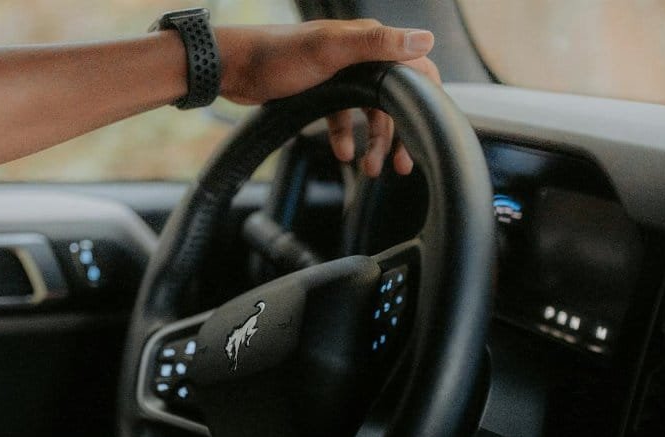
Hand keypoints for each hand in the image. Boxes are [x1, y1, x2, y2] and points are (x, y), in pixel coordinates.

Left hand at [217, 19, 442, 176]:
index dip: (427, 97)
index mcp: (367, 41)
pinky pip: (343, 118)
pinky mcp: (321, 91)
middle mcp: (358, 55)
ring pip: (369, 113)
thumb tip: (425, 39)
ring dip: (373, 142)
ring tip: (371, 169)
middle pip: (393, 98)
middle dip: (399, 133)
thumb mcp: (330, 50)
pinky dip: (345, 137)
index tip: (431, 129)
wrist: (233, 68)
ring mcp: (340, 74)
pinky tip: (343, 154)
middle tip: (403, 165)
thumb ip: (377, 45)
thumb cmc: (277, 55)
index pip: (414, 66)